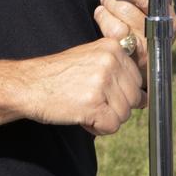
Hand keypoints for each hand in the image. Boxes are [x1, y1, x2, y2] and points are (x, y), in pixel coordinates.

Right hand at [17, 38, 144, 135]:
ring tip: (83, 105)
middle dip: (114, 106)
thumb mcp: (90, 60)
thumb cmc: (59, 76)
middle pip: (134, 98)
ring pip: (124, 114)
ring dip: (105, 118)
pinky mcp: (94, 103)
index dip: (120, 92)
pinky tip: (81, 115)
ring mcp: (102, 82)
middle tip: (89, 99)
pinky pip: (111, 127)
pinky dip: (97, 128)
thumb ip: (119, 71)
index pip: (138, 79)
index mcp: (113, 47)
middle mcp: (111, 61)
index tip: (99, 89)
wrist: (29, 84)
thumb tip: (146, 97)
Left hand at [95, 0, 175, 80]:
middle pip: (127, 8)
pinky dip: (104, 22)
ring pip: (116, 20)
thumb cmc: (146, 22)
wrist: (147, 57)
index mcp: (168, 12)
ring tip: (104, 8)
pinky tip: (105, 20)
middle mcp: (161, 29)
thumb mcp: (151, 0)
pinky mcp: (133, 56)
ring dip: (106, 10)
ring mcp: (147, 45)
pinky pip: (111, 33)